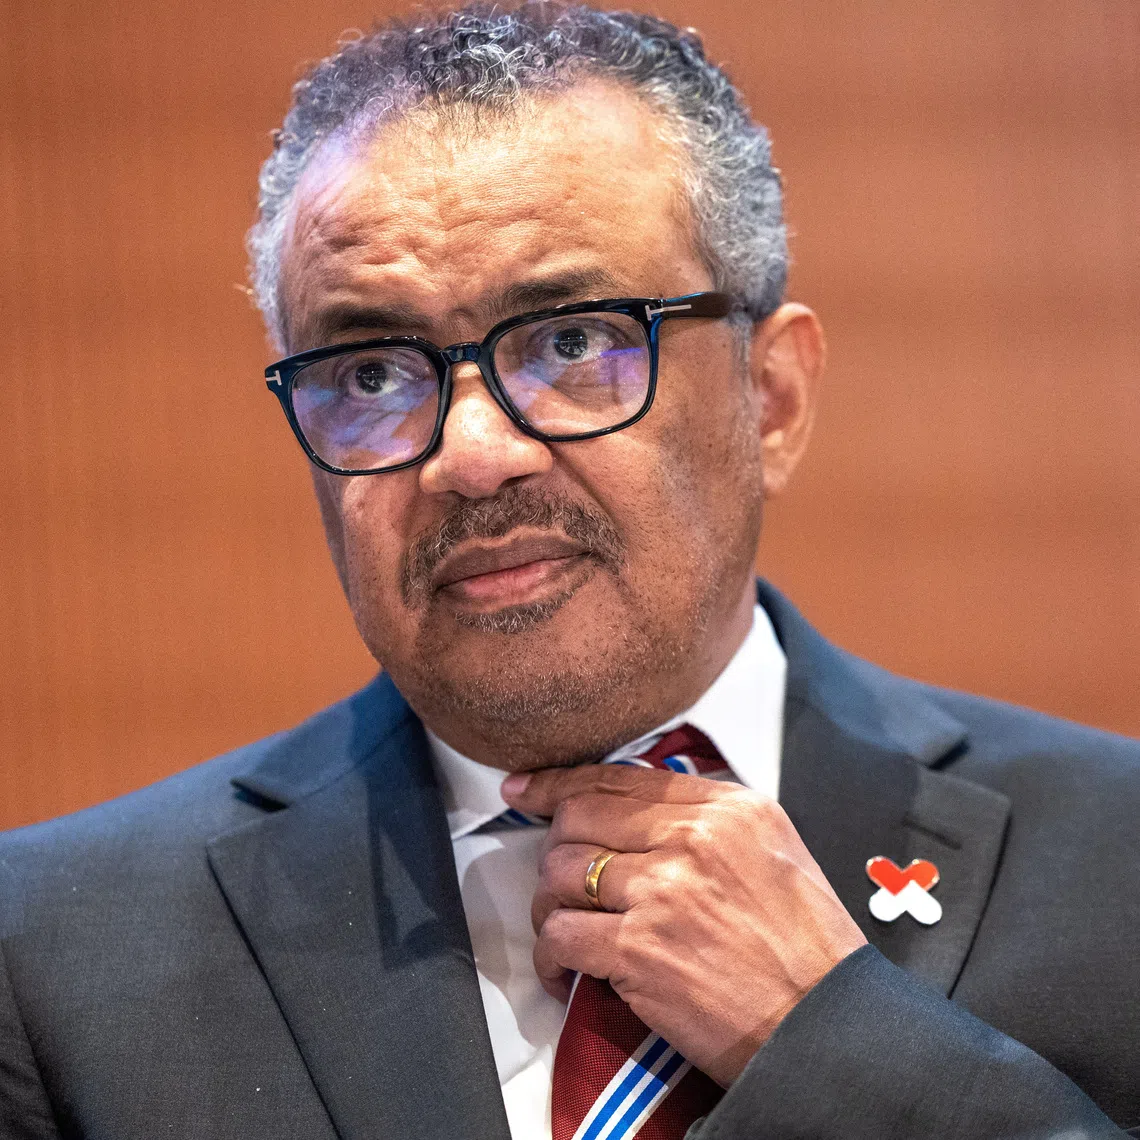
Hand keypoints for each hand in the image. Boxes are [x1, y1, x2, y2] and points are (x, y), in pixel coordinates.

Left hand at [501, 764, 866, 1086]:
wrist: (828, 1028)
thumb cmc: (808, 950)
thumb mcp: (774, 851)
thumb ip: (709, 821)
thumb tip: (637, 813)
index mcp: (727, 809)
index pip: (618, 778)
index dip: (559, 783)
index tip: (527, 790)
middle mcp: (693, 839)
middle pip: (578, 818)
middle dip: (554, 848)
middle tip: (558, 879)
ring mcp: (663, 893)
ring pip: (559, 874)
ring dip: (549, 905)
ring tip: (567, 928)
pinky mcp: (640, 950)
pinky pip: (560, 936)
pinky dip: (550, 956)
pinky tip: (565, 971)